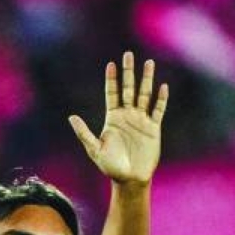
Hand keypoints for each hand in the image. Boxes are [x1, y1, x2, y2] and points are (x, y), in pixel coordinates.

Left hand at [69, 53, 167, 185]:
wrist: (130, 180)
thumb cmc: (110, 167)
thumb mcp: (95, 150)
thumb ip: (84, 133)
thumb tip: (71, 118)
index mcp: (113, 118)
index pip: (112, 94)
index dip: (111, 79)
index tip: (111, 64)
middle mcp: (127, 116)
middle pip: (128, 89)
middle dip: (129, 72)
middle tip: (128, 54)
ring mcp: (141, 121)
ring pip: (145, 95)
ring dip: (147, 79)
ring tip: (149, 63)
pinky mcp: (153, 129)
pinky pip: (158, 111)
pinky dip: (161, 100)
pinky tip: (163, 87)